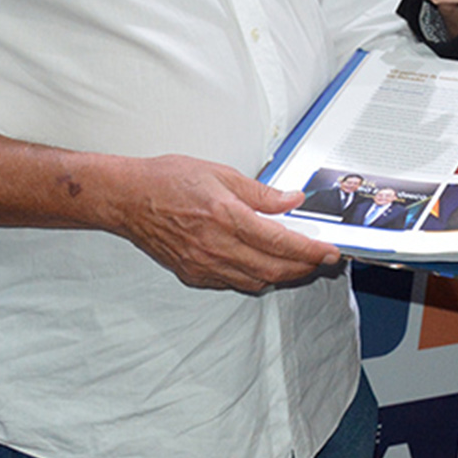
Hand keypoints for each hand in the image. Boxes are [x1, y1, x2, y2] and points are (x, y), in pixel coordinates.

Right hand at [104, 155, 342, 290]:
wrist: (128, 199)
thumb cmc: (168, 180)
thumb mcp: (220, 174)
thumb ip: (260, 192)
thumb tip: (292, 201)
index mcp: (226, 217)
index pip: (281, 242)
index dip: (311, 251)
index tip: (330, 252)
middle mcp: (217, 247)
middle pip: (275, 269)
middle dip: (305, 267)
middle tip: (322, 259)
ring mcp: (204, 265)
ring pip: (257, 281)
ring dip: (283, 275)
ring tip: (297, 262)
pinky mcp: (194, 275)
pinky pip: (234, 283)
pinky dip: (255, 277)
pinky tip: (261, 263)